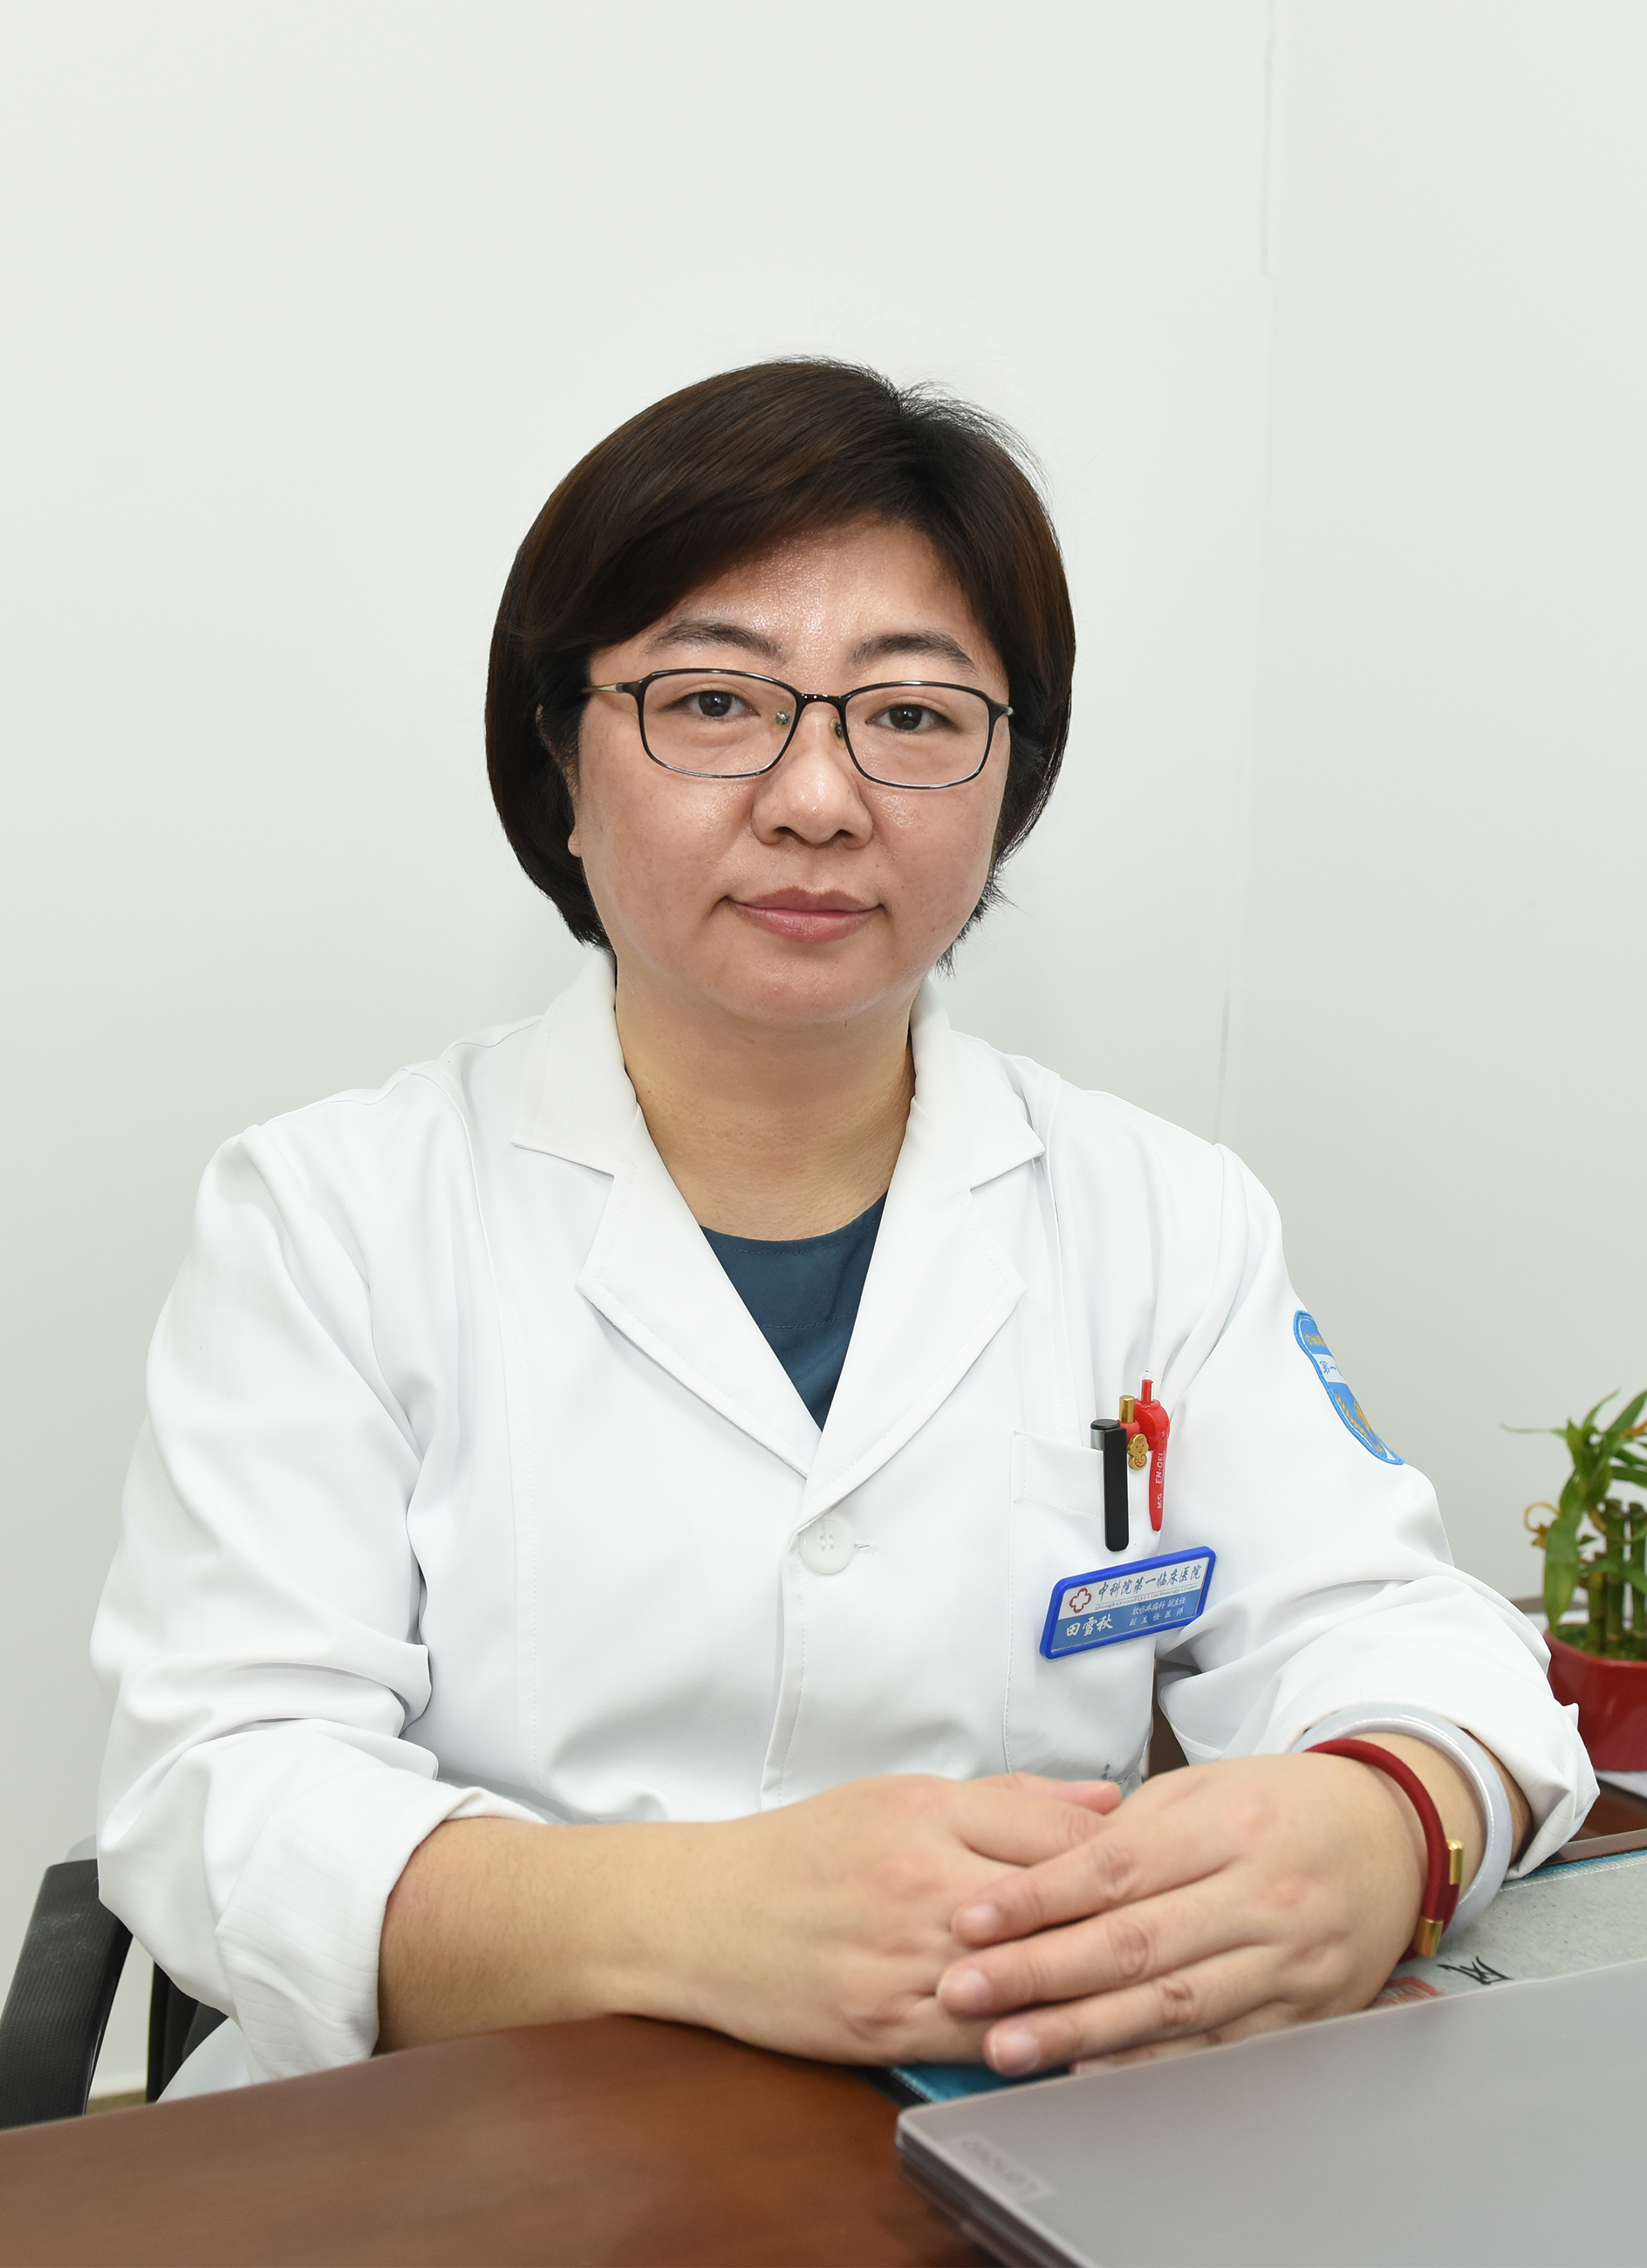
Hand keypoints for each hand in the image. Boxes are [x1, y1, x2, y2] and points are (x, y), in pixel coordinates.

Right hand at [635, 1772, 1121, 2063]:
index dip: (1124, 1858)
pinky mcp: (885, 2025)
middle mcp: (918, 1885)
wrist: (701, 1915)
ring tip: (1148, 1991)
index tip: (1168, 1868)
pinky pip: (982, 2039)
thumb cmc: (802, 1851)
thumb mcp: (899, 1795)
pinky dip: (1034, 2038)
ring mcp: (903, 1961)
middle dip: (1121, 1925)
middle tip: (1181, 1934)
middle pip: (1052, 1909)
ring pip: (1025, 1981)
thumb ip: (1010, 1799)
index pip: (1056, 1836)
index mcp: (926, 1816)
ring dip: (1089, 1989)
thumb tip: (1106, 1802)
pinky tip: (1075, 2036)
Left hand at [934, 1752, 1433, 2073]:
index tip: (971, 1921)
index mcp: (1225, 1825)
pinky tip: (1093, 2073)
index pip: (1113, 1867)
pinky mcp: (1305, 2012)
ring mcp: (1287, 1959)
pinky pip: (1218, 2046)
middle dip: (1039, 1972)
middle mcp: (1260, 1894)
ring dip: (1082, 2030)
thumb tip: (1033, 1874)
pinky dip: (1152, 2063)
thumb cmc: (1278, 1804)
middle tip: (963, 1990)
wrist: (1391, 1833)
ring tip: (1007, 2045)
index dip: (1037, 1898)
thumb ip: (1121, 1834)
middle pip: (1135, 1942)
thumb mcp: (1201, 1789)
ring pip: (1172, 2003)